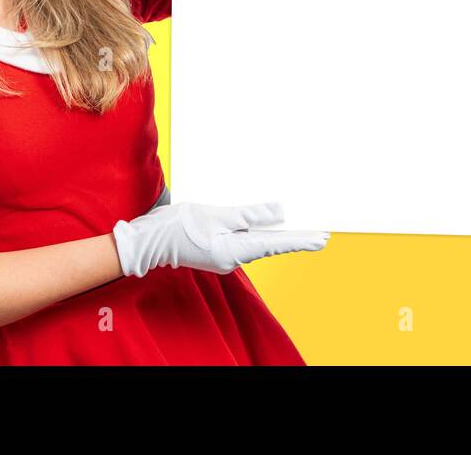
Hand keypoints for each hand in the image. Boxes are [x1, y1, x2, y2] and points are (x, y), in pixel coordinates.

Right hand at [112, 200, 329, 276]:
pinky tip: (268, 224)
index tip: (322, 238)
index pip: (275, 244)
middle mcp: (233, 258)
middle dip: (296, 238)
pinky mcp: (218, 249)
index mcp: (234, 251)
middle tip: (322, 235)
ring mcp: (225, 255)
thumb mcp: (217, 215)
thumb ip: (249, 215)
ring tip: (302, 228)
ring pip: (258, 243)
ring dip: (278, 234)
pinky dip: (259, 232)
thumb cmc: (178, 226)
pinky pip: (244, 240)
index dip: (300, 240)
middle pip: (270, 245)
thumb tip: (278, 213)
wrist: (148, 240)